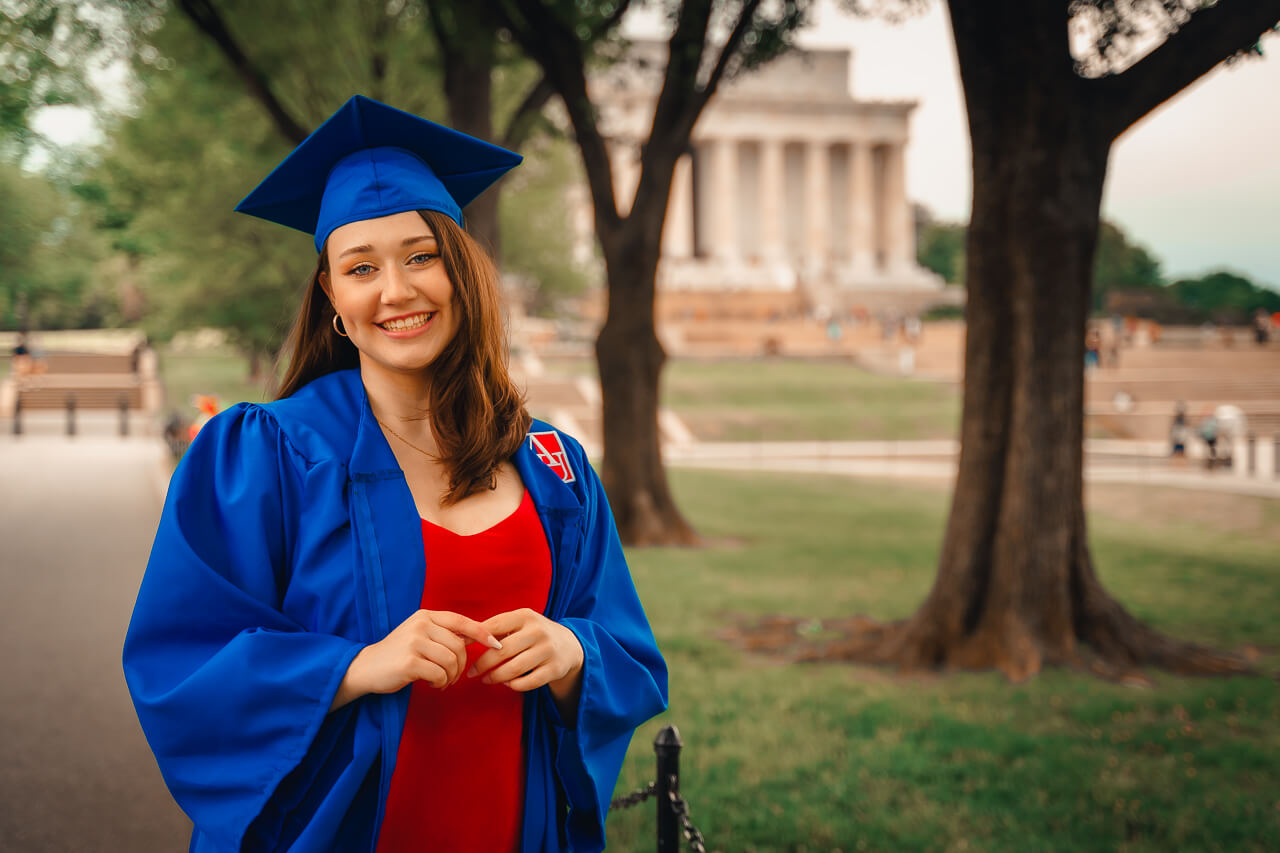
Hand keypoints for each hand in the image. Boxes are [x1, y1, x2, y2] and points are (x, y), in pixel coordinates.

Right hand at [331, 610, 501, 710]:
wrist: (366, 668)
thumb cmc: (399, 654)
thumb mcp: (421, 635)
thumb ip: (445, 634)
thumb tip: (480, 636)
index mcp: (426, 615)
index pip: (462, 621)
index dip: (482, 632)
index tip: (496, 645)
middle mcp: (421, 624)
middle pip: (459, 646)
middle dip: (461, 665)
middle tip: (452, 677)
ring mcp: (414, 642)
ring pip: (451, 661)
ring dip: (451, 677)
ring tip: (442, 682)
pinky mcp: (409, 661)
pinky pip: (439, 674)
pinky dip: (440, 683)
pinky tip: (432, 684)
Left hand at [468, 608, 583, 698]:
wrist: (569, 645)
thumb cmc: (532, 634)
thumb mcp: (519, 623)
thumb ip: (495, 629)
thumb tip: (462, 638)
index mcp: (525, 616)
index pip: (495, 625)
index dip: (476, 637)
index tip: (461, 648)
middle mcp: (538, 631)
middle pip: (502, 651)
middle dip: (482, 664)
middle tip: (471, 672)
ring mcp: (548, 650)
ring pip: (513, 669)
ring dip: (495, 677)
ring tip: (485, 679)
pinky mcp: (554, 669)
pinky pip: (527, 682)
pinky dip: (513, 685)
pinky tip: (506, 683)